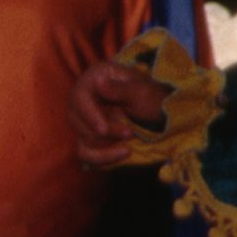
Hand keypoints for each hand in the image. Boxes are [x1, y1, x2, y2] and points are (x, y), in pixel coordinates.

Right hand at [71, 54, 170, 168]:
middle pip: (78, 122)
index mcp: (94, 78)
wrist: (158, 113)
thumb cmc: (151, 97)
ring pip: (82, 139)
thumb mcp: (142, 91)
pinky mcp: (87, 137)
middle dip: (106, 133)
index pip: (79, 98)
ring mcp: (83, 119)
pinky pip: (85, 153)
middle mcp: (83, 98)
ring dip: (107, 145)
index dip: (89, 116)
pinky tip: (123, 153)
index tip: (103, 130)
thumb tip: (98, 82)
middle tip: (130, 133)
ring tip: (132, 137)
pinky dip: (103, 158)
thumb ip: (121, 89)